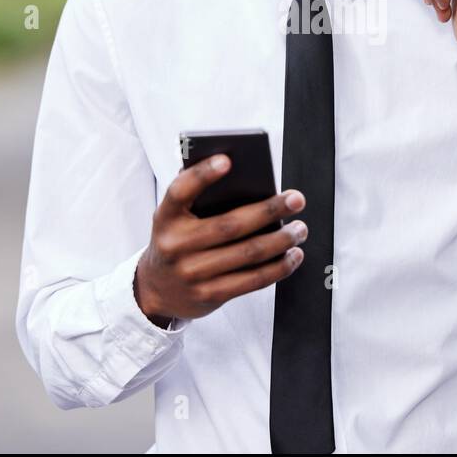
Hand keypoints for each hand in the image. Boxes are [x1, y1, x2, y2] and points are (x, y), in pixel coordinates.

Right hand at [134, 154, 307, 327]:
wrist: (156, 290)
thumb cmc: (177, 241)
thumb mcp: (175, 219)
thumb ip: (199, 200)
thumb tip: (247, 181)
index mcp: (166, 218)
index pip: (180, 191)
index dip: (202, 175)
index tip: (227, 160)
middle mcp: (175, 246)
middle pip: (230, 225)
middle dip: (269, 210)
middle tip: (296, 199)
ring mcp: (192, 274)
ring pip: (248, 254)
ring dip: (281, 240)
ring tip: (300, 229)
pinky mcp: (209, 296)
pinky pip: (252, 280)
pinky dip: (278, 267)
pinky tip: (293, 255)